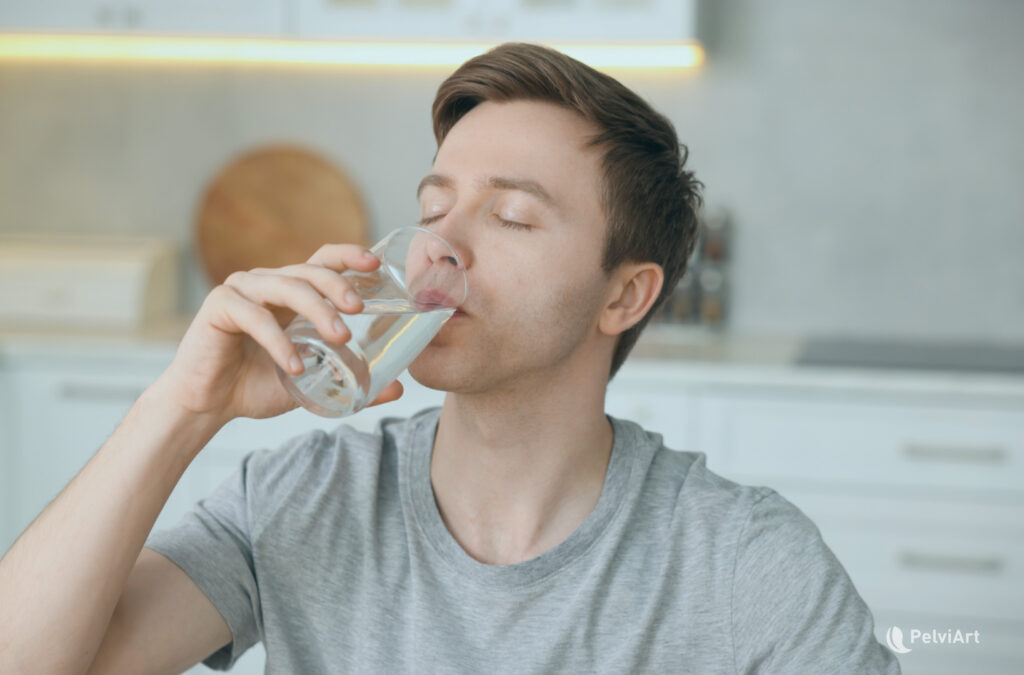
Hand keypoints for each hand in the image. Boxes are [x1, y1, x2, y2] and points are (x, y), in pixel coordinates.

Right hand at [152, 244, 403, 423]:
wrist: (208, 406)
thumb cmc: (257, 386)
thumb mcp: (312, 384)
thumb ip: (351, 382)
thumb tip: (397, 389)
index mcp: (291, 293)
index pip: (323, 261)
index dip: (349, 255)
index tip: (376, 263)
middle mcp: (267, 283)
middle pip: (309, 270)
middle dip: (338, 285)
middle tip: (359, 309)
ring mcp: (241, 290)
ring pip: (286, 286)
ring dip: (316, 309)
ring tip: (340, 337)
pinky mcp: (218, 306)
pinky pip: (254, 315)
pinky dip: (278, 341)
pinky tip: (294, 366)